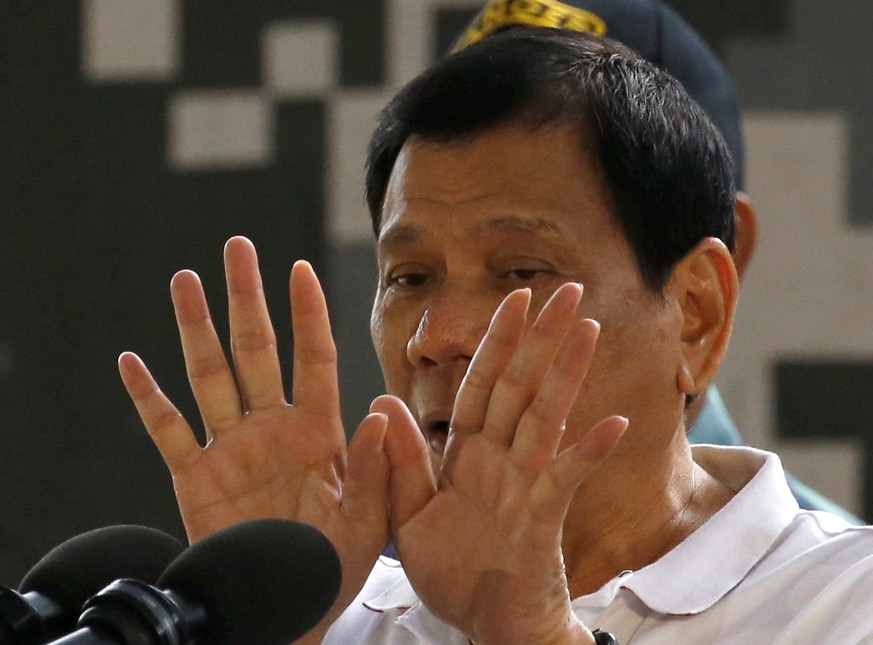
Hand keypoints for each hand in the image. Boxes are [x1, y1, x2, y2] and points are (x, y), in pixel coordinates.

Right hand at [118, 236, 389, 626]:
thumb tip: (382, 411)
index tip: (300, 268)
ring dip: (195, 328)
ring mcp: (232, 446)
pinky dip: (149, 398)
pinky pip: (168, 430)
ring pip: (209, 375)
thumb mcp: (370, 520)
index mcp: (319, 431)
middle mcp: (272, 426)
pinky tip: (131, 362)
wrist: (289, 608)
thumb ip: (377, 468)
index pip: (314, 358)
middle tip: (237, 247)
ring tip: (184, 280)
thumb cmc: (335, 566)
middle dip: (246, 298)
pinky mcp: (196, 476)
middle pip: (256, 349)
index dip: (307, 313)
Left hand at [381, 284, 626, 644]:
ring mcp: (524, 488)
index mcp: (466, 456)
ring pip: (546, 419)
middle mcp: (500, 462)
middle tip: (568, 289)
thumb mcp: (407, 515)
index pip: (482, 385)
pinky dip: (588, 453)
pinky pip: (564, 481)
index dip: (495, 341)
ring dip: (567, 374)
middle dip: (541, 338)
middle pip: (521, 387)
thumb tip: (382, 401)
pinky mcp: (540, 521)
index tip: (514, 299)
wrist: (483, 627)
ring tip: (589, 329)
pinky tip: (613, 423)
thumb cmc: (452, 573)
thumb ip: (401, 461)